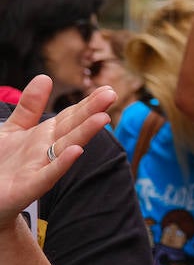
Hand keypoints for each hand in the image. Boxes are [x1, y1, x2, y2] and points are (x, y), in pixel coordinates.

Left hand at [0, 77, 112, 222]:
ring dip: (84, 134)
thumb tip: (45, 77)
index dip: (87, 102)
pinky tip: (76, 151)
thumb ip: (30, 106)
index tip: (108, 89)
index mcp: (45, 135)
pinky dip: (62, 163)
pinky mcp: (29, 187)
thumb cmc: (1, 164)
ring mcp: (41, 168)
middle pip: (72, 127)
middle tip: (111, 95)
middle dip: (92, 112)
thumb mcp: (12, 129)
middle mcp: (48, 150)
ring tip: (103, 119)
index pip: (71, 115)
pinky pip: (48, 174)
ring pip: (66, 148)